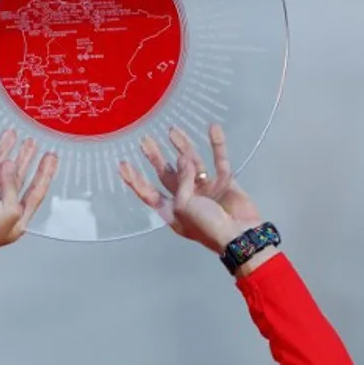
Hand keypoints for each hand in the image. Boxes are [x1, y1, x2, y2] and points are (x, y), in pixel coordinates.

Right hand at [0, 129, 57, 277]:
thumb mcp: (9, 210)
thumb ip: (12, 185)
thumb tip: (8, 164)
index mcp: (19, 217)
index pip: (36, 191)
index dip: (44, 174)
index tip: (51, 157)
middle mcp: (4, 208)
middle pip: (18, 179)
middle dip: (26, 160)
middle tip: (32, 143)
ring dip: (3, 154)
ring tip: (10, 135)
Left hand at [119, 123, 262, 253]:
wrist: (240, 235)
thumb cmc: (208, 227)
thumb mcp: (184, 206)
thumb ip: (181, 180)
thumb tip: (182, 158)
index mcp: (173, 211)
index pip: (149, 193)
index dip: (136, 180)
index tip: (123, 164)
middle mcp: (187, 199)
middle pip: (167, 175)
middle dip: (156, 158)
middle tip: (145, 140)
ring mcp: (207, 190)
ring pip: (192, 163)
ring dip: (183, 147)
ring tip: (173, 130)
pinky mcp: (225, 182)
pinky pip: (219, 160)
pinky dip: (217, 145)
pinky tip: (212, 129)